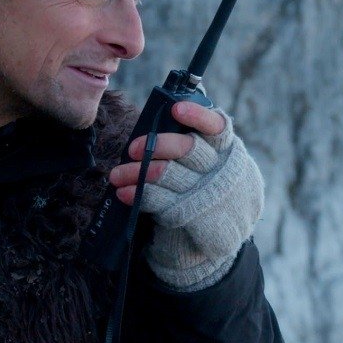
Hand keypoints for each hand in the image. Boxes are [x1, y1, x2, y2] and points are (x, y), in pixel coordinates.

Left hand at [109, 102, 263, 291]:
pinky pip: (161, 201)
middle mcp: (218, 168)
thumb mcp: (213, 161)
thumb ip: (196, 139)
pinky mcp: (191, 214)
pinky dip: (139, 195)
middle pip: (188, 150)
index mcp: (225, 149)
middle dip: (158, 145)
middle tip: (133, 149)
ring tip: (116, 175)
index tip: (176, 110)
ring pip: (169, 174)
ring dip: (137, 172)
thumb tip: (165, 113)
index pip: (216, 126)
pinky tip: (124, 193)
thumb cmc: (209, 184)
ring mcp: (206, 193)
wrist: (221, 233)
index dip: (197, 116)